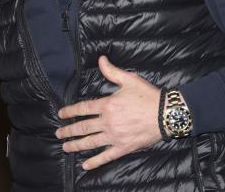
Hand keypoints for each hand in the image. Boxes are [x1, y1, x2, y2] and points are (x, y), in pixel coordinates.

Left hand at [55, 55, 161, 169]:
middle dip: (69, 131)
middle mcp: (108, 122)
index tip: (61, 114)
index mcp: (107, 105)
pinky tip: (85, 165)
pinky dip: (95, 161)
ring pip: (91, 142)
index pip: (83, 109)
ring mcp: (115, 136)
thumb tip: (100, 59)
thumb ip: (111, 71)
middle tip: (59, 134)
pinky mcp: (124, 147)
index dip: (70, 111)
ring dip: (76, 146)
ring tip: (65, 147)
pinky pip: (106, 156)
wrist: (166, 114)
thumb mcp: (129, 79)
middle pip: (83, 128)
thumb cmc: (147, 95)